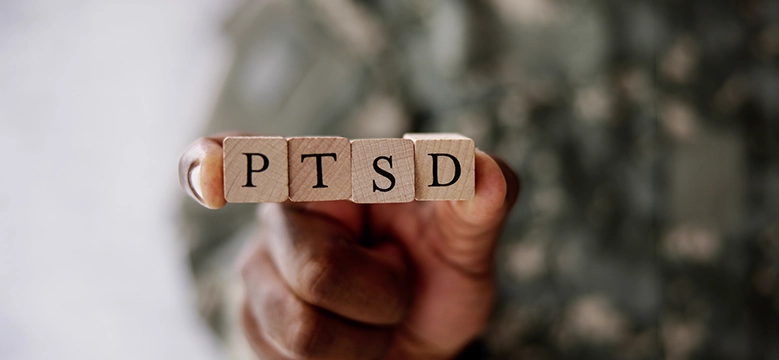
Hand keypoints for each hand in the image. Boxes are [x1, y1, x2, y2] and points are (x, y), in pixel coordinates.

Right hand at [180, 135, 518, 358]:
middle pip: (318, 272)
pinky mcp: (250, 320)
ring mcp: (261, 270)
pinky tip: (349, 338)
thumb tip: (482, 170)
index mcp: (336, 175)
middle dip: (382, 296)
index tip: (205, 164)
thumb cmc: (438, 271)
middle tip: (397, 283)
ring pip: (304, 330)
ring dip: (364, 337)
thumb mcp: (468, 243)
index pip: (281, 162)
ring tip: (374, 314)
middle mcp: (285, 215)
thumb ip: (476, 207)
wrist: (416, 333)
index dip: (239, 160)